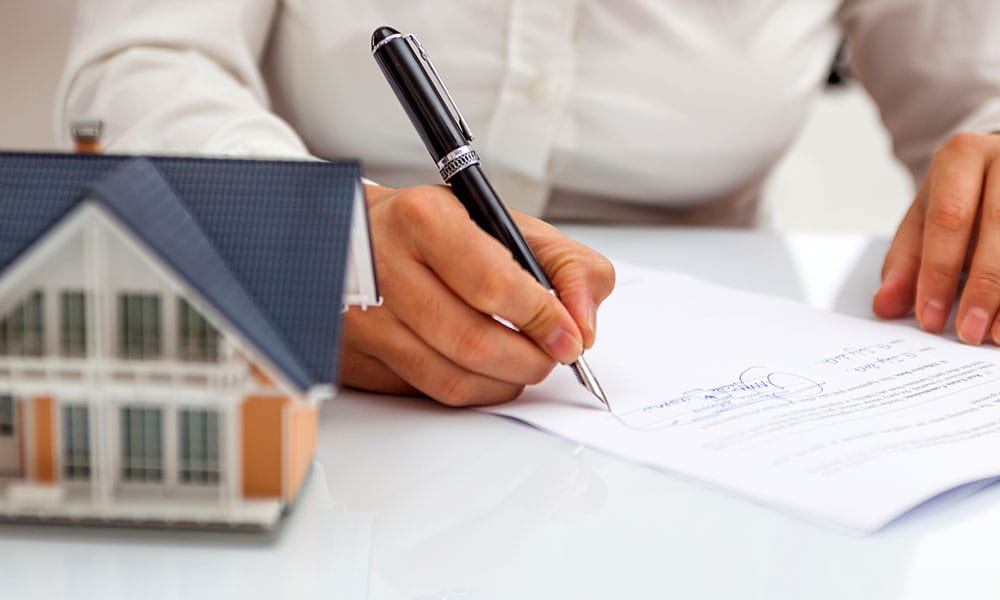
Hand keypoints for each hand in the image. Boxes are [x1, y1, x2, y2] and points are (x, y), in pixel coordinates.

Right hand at [339, 184, 615, 405]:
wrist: (359, 237)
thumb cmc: (438, 231)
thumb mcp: (506, 223)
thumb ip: (566, 265)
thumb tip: (583, 325)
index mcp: (424, 220)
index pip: (493, 284)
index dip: (542, 318)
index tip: (569, 335)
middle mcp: (384, 268)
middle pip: (473, 342)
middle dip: (530, 360)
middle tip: (551, 355)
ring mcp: (364, 319)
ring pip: (452, 379)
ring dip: (505, 382)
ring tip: (522, 362)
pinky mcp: (356, 358)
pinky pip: (429, 393)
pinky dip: (472, 390)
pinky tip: (483, 369)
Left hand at [874, 132, 999, 343]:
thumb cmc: (961, 196)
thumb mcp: (924, 218)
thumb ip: (905, 261)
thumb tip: (885, 305)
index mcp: (962, 157)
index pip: (949, 219)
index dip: (938, 273)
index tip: (930, 318)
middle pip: (997, 228)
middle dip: (982, 289)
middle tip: (967, 332)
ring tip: (995, 334)